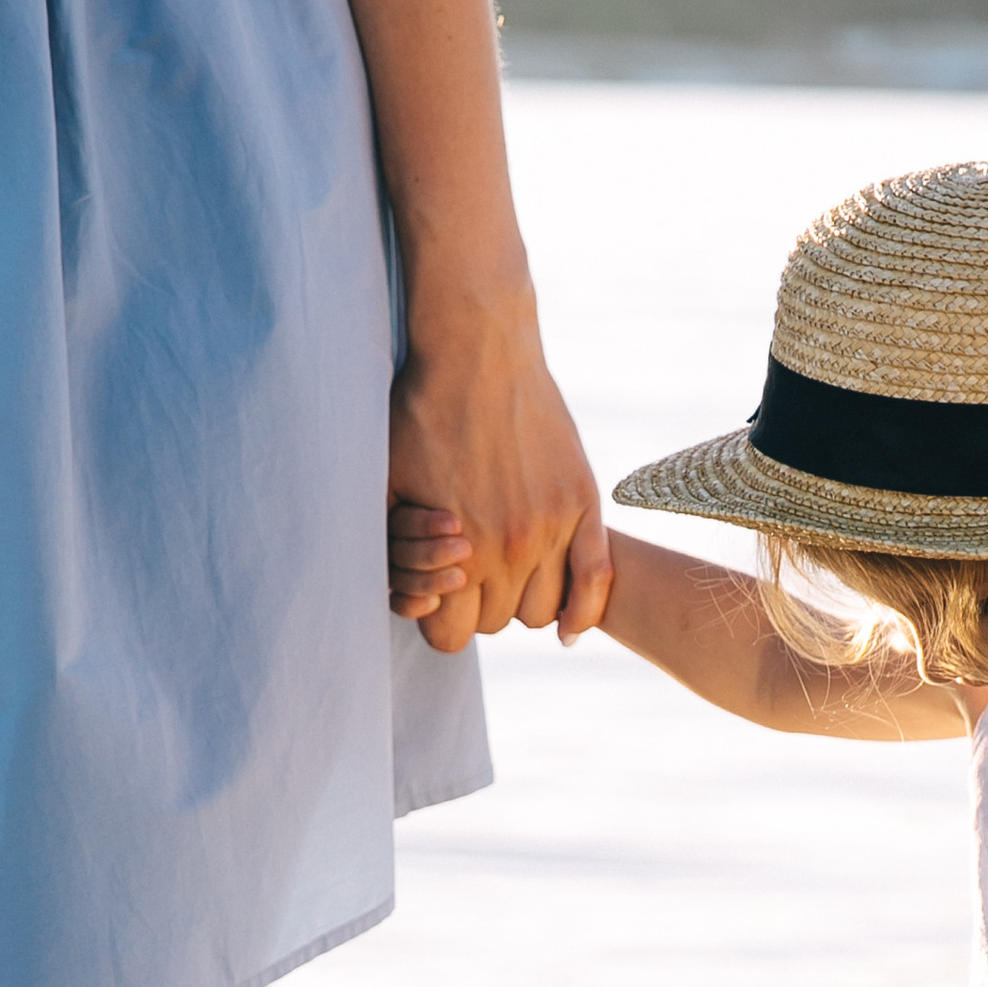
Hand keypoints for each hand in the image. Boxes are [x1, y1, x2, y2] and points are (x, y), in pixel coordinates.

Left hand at [387, 292, 611, 649]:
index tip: (442, 595)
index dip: (442, 619)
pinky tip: (569, 627)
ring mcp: (552, 527)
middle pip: (498, 623)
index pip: (451, 635)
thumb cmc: (422, 413)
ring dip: (526, 601)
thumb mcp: (391, 486)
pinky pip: (596, 583)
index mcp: (458, 549)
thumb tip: (415, 604)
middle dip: (481, 604)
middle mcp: (509, 547)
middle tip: (474, 572)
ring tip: (512, 572)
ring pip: (543, 613)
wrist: (478, 351)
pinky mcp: (583, 503)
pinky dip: (583, 614)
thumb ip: (399, 549)